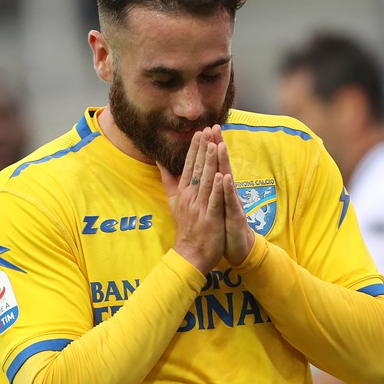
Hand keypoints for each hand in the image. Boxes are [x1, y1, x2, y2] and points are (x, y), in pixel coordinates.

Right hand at [158, 127, 225, 273]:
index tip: (199, 132)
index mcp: (183, 192)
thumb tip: (160, 162)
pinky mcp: (210, 218)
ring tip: (215, 144)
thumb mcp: (173, 201)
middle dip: (203, 149)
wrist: (189, 253)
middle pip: (197, 169)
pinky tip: (223, 175)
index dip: (194, 149)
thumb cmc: (185, 227)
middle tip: (207, 129)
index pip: (189, 166)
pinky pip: (214, 200)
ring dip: (210, 162)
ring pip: (206, 181)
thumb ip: (169, 181)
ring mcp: (200, 207)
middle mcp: (190, 197)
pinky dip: (218, 188)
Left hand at [212, 125, 254, 265]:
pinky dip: (228, 189)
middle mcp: (226, 192)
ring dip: (224, 162)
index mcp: (217, 189)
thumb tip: (195, 176)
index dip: (208, 147)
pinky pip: (231, 200)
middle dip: (217, 146)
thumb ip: (205, 189)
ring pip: (227, 179)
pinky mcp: (236, 215)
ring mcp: (232, 202)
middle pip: (221, 165)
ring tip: (220, 145)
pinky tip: (226, 177)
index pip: (211, 164)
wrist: (236, 246)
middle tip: (214, 126)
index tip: (203, 128)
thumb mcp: (211, 204)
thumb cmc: (222, 224)